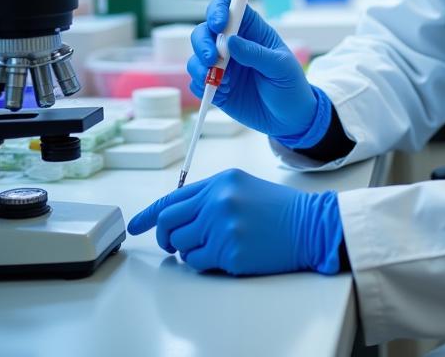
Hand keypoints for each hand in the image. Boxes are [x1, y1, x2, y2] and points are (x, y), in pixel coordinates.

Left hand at [127, 168, 343, 274]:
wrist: (309, 224)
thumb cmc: (277, 209)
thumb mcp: (242, 188)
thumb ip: (209, 197)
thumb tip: (176, 217)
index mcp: (221, 181)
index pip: (173, 198)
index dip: (149, 215)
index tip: (134, 226)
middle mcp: (218, 200)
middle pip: (169, 222)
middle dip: (165, 237)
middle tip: (172, 244)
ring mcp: (223, 226)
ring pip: (181, 246)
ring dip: (190, 250)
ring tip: (215, 246)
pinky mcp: (230, 251)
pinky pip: (199, 263)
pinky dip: (206, 263)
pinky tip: (228, 254)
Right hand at [188, 0, 320, 139]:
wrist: (289, 119)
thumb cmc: (290, 86)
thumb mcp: (281, 68)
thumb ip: (256, 54)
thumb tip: (230, 41)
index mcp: (252, 31)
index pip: (229, 7)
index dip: (219, 9)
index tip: (219, 24)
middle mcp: (233, 45)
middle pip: (204, 31)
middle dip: (203, 42)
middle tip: (212, 58)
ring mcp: (223, 66)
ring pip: (197, 56)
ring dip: (201, 66)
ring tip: (222, 82)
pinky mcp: (216, 87)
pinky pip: (197, 81)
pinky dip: (203, 86)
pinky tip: (222, 93)